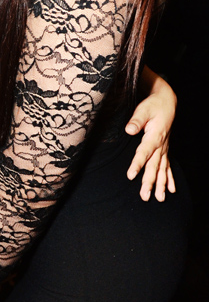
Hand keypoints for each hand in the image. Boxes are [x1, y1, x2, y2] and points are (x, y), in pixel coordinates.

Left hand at [126, 71, 175, 201]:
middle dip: (150, 182)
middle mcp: (161, 145)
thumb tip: (129, 130)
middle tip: (145, 196)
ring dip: (161, 185)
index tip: (131, 176)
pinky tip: (172, 191)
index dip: (138, 164)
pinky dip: (170, 179)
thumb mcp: (143, 109)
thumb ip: (136, 120)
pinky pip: (168, 167)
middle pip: (154, 165)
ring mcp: (164, 148)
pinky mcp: (165, 149)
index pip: (144, 152)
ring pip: (162, 169)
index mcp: (155, 135)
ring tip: (159, 199)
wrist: (166, 102)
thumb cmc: (153, 105)